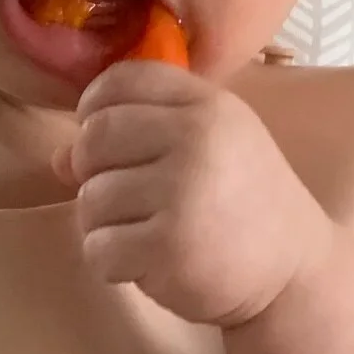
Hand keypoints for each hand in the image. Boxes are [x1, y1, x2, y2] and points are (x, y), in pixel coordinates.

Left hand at [63, 62, 330, 326]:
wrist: (294, 272)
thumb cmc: (242, 205)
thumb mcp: (206, 151)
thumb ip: (138, 137)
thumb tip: (59, 156)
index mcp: (206, 106)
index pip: (121, 80)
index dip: (95, 108)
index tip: (107, 142)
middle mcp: (196, 139)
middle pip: (93, 139)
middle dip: (93, 174)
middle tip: (126, 199)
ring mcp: (182, 192)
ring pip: (89, 199)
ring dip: (105, 226)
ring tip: (146, 235)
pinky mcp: (168, 246)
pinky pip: (99, 248)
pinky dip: (113, 263)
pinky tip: (148, 264)